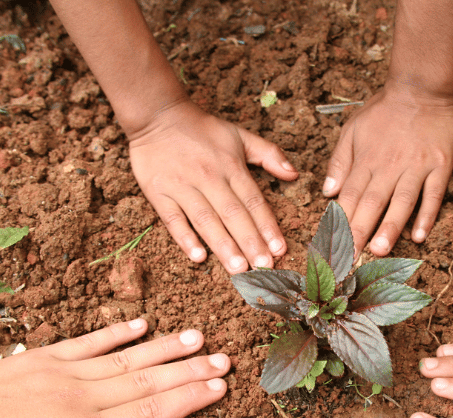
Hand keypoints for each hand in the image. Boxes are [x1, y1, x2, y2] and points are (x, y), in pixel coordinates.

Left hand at [0, 319, 229, 417]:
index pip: (152, 414)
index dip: (190, 398)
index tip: (219, 386)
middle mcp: (85, 398)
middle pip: (149, 382)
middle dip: (190, 370)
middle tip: (224, 359)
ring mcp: (66, 373)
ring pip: (127, 359)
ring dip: (165, 348)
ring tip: (198, 337)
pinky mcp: (45, 358)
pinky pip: (90, 342)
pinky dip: (118, 332)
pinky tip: (142, 324)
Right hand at [129, 100, 296, 272]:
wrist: (157, 114)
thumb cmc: (202, 129)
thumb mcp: (239, 135)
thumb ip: (269, 154)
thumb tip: (294, 173)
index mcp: (231, 166)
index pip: (254, 201)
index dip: (268, 226)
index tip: (280, 249)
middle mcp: (209, 178)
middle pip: (233, 215)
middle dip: (250, 242)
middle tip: (263, 268)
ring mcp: (183, 186)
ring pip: (206, 220)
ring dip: (223, 245)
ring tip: (238, 268)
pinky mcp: (159, 192)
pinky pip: (173, 219)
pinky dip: (185, 237)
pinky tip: (198, 257)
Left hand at [323, 85, 452, 255]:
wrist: (420, 88)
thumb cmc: (383, 111)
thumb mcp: (352, 130)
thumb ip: (339, 162)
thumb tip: (328, 193)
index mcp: (366, 160)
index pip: (350, 196)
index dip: (340, 223)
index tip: (333, 246)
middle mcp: (389, 166)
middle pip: (372, 203)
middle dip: (360, 232)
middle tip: (351, 259)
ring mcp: (416, 166)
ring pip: (402, 201)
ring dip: (390, 227)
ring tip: (380, 250)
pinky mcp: (440, 164)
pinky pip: (433, 193)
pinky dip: (427, 215)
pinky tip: (421, 235)